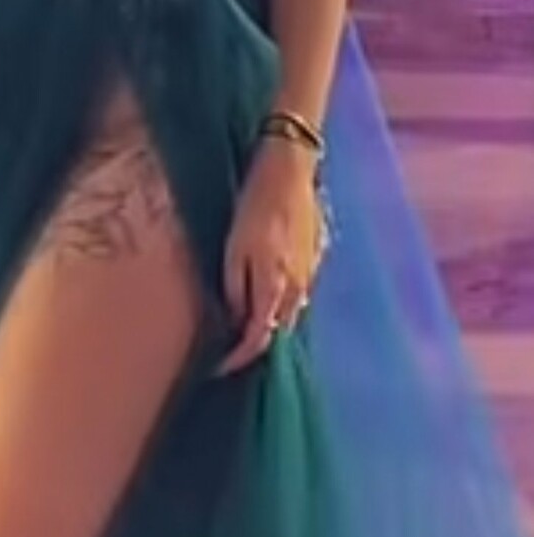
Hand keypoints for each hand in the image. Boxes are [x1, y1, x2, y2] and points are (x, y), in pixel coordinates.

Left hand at [215, 141, 327, 374]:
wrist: (290, 170)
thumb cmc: (255, 206)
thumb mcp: (234, 248)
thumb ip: (236, 288)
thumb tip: (236, 319)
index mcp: (274, 288)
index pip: (258, 339)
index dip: (238, 358)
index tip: (219, 367)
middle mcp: (298, 287)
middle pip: (279, 328)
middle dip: (257, 341)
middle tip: (232, 344)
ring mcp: (312, 271)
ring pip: (292, 309)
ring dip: (272, 318)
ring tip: (249, 318)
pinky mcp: (317, 255)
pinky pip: (300, 288)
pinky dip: (284, 296)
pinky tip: (272, 286)